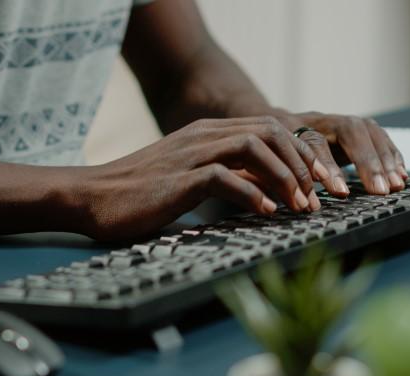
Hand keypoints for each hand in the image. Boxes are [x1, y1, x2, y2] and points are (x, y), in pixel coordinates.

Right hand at [73, 116, 345, 240]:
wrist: (92, 197)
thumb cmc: (140, 195)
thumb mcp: (191, 180)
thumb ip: (228, 178)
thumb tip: (268, 193)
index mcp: (207, 133)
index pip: (269, 128)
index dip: (299, 155)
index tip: (317, 185)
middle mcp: (203, 135)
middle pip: (270, 130)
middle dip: (301, 163)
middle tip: (317, 196)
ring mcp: (190, 153)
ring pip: (253, 145)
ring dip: (284, 176)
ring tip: (299, 205)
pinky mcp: (178, 178)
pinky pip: (225, 176)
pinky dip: (252, 193)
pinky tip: (266, 213)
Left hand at [270, 109, 407, 194]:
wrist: (276, 126)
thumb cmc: (272, 151)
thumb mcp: (269, 160)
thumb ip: (280, 173)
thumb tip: (294, 198)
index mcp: (296, 126)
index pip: (316, 142)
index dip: (329, 167)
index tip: (341, 192)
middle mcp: (324, 119)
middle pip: (352, 132)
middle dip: (368, 162)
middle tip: (379, 190)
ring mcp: (344, 122)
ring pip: (370, 133)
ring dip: (385, 160)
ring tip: (396, 185)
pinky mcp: (359, 130)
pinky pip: (380, 139)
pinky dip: (392, 156)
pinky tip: (401, 174)